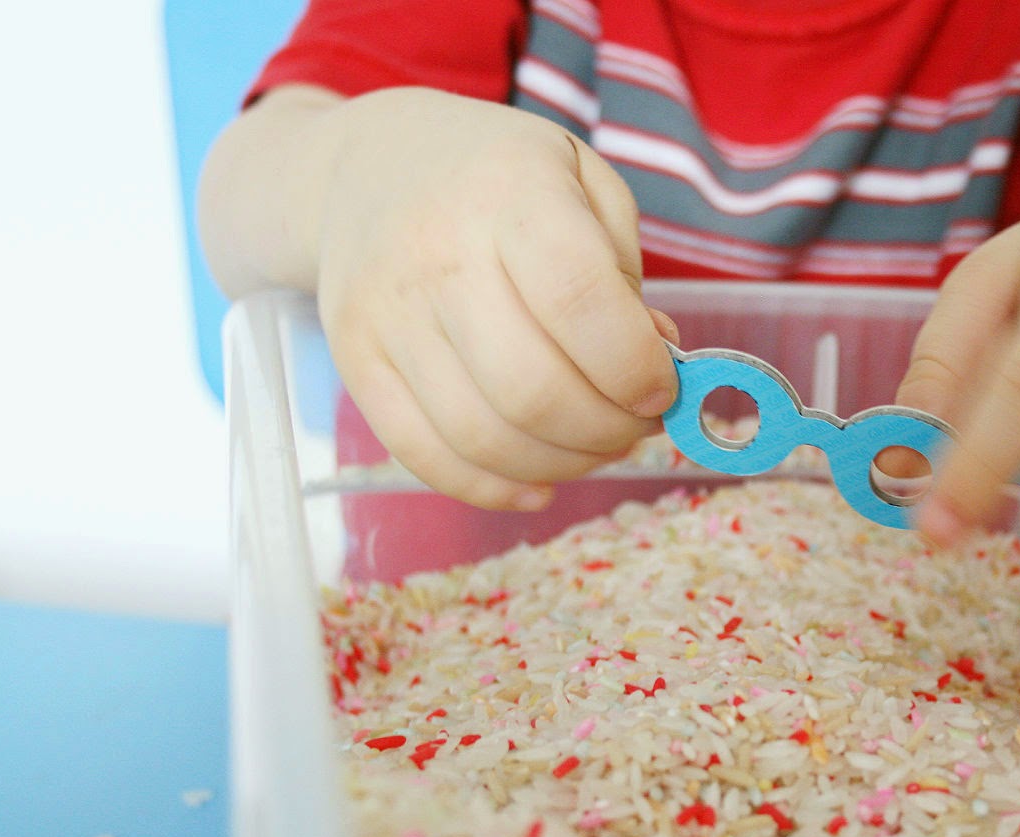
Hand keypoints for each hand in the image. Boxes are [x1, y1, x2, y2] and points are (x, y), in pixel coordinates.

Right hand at [314, 88, 677, 508]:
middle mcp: (438, 253)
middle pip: (531, 389)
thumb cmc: (502, 180)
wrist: (371, 165)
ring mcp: (387, 314)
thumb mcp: (582, 182)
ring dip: (562, 464)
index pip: (578, 300)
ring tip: (594, 445)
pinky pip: (424, 454)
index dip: (634, 366)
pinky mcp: (356, 361)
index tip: (662, 388)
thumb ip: (623, 272)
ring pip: (482, 436)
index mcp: (511, 193)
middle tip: (636, 425)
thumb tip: (654, 361)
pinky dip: (494, 488)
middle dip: (607, 431)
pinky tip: (540, 484)